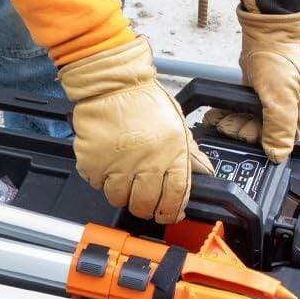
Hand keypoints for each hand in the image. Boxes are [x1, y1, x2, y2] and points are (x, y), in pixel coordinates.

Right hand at [60, 36, 212, 223]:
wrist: (111, 85)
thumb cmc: (143, 101)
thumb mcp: (177, 125)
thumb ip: (190, 153)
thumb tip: (205, 173)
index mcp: (172, 154)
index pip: (175, 196)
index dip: (172, 211)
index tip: (169, 213)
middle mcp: (145, 163)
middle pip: (144, 204)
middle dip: (146, 208)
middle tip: (144, 201)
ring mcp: (117, 166)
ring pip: (118, 198)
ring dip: (121, 193)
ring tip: (123, 178)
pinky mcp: (93, 164)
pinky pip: (97, 184)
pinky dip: (101, 179)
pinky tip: (107, 165)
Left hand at [204, 0, 299, 162]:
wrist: (267, 30)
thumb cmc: (280, 57)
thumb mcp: (281, 95)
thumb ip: (279, 127)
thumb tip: (278, 154)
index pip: (281, 141)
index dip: (260, 143)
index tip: (243, 137)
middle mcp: (288, 106)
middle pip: (262, 132)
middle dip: (240, 131)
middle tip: (225, 126)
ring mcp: (272, 98)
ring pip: (249, 121)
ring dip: (232, 123)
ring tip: (217, 119)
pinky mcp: (257, 91)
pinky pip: (241, 109)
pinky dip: (229, 112)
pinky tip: (216, 114)